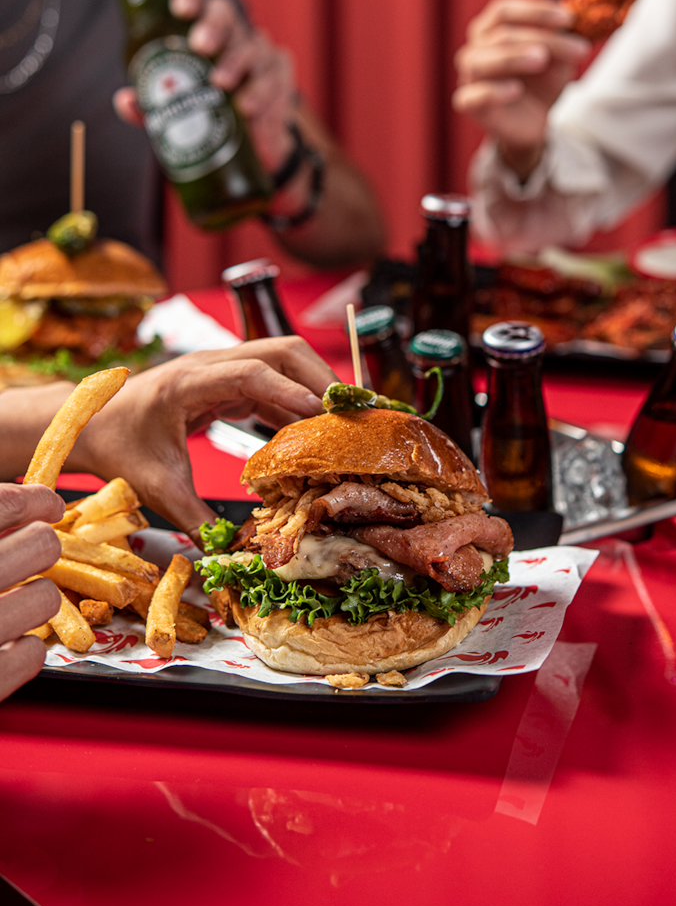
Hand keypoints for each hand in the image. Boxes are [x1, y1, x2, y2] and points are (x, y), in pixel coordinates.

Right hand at [0, 484, 62, 702]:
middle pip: (40, 546)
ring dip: (32, 599)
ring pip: (44, 597)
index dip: (32, 499)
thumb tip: (15, 506)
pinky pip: (33, 653)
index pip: (1, 505)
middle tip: (31, 552)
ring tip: (5, 605)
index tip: (44, 503)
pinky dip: (22, 649)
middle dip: (39, 546)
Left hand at [70, 338, 336, 544]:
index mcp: (187, 383)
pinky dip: (300, 401)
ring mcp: (223, 369)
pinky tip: (317, 431)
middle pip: (280, 351)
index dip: (288, 391)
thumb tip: (226, 554)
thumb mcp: (155, 487)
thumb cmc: (119, 448)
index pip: (249, 373)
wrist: (93, 423)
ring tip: (347, 420)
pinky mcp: (229, 381)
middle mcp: (210, 365)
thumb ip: (193, 518)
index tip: (321, 412)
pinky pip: (276, 382)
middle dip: (321, 376)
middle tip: (352, 414)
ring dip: (317, 384)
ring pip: (284, 360)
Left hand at [113, 0, 296, 171]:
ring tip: (232, 96)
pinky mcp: (281, 80)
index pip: (200, 3)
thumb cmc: (208, 114)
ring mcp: (261, 56)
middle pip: (227, 16)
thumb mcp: (175, 112)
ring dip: (241, 70)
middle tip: (201, 49)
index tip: (179, 9)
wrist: (249, 148)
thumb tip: (127, 101)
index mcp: (205, 32)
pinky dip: (267, 99)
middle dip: (214, 28)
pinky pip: (277, 83)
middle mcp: (234, 37)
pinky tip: (253, 114)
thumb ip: (150, 106)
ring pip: (255, 51)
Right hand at [453, 0, 589, 181]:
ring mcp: (468, 76)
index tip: (569, 20)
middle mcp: (474, 48)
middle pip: (501, 35)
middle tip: (575, 49)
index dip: (536, 12)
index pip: (503, 11)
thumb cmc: (542, 82)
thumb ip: (562, 41)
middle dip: (541, 39)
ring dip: (513, 57)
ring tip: (541, 60)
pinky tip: (516, 90)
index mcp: (490, 28)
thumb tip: (571, 23)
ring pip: (481, 61)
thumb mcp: (559, 59)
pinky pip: (474, 95)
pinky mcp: (468, 103)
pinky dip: (494, 91)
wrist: (534, 122)